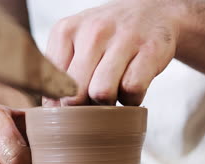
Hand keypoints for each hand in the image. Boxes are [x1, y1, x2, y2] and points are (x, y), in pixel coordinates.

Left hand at [44, 0, 184, 105]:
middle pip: (75, 94)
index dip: (60, 104)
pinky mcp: (150, 50)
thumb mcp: (75, 42)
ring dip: (108, 104)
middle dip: (84, 108)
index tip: (70, 105)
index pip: (51, 84)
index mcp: (65, 31)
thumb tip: (50, 112)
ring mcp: (123, 38)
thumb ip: (59, 72)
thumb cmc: (108, 36)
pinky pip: (132, 90)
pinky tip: (130, 89)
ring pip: (102, 93)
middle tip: (93, 101)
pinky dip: (132, 99)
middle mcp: (92, 31)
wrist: (153, 10)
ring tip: (113, 93)